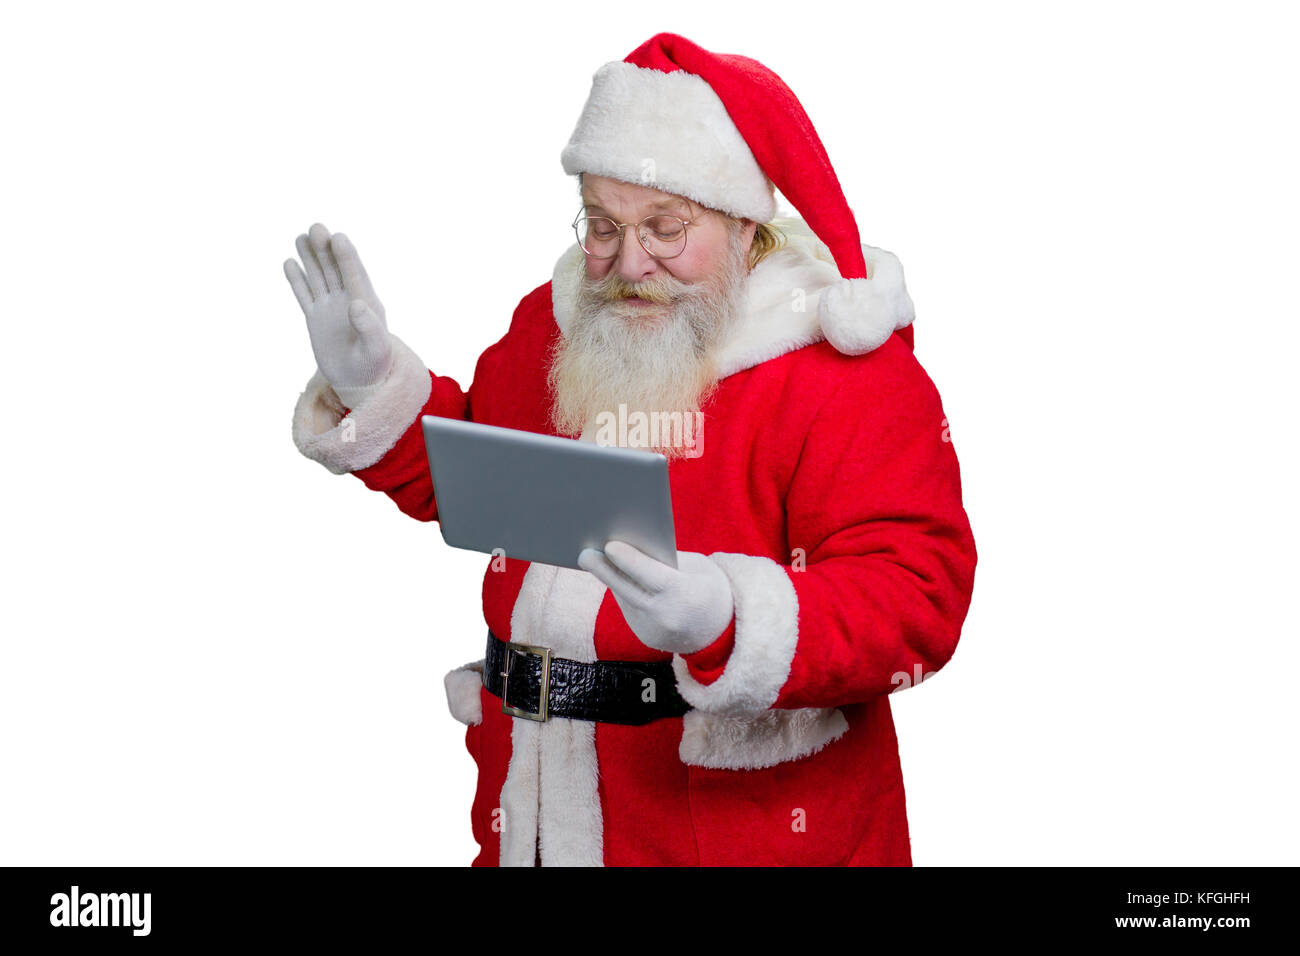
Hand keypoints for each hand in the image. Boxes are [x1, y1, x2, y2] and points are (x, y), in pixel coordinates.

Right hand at [284, 223, 392, 404]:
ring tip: (301, 237)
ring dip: (311, 257)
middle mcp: (347, 300)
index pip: (355, 275)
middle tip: (316, 228)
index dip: (347, 256)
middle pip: (335, 269)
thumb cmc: (375, 366)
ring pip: (318, 277)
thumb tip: (356, 304)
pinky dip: (297, 280)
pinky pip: (304, 295)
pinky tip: (289, 263)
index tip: (338, 237)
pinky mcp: (315, 318)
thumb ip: (370, 327)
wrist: (359, 382)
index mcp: (367, 304)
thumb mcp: (377, 349)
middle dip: (326, 249)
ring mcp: (330, 307)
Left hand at [578, 542, 733, 654]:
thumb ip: (667, 560)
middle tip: (584, 554)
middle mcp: (666, 617)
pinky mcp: (645, 637)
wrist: (722, 634)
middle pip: (629, 590)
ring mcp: (654, 630)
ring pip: (625, 599)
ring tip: (596, 559)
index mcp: (685, 596)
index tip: (609, 545)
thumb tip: (632, 547)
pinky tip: (616, 577)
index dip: (630, 561)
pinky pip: (629, 610)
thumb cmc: (710, 590)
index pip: (652, 577)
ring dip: (612, 579)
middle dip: (604, 570)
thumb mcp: (698, 568)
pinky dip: (624, 593)